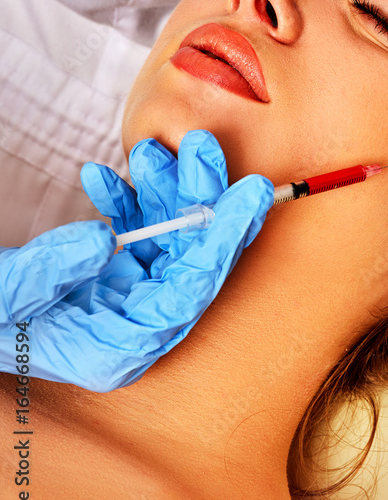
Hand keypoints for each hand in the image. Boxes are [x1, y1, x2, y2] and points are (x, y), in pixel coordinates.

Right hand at [1, 130, 272, 389]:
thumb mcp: (5, 297)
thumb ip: (50, 271)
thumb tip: (107, 237)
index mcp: (117, 351)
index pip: (190, 292)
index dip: (223, 239)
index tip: (251, 193)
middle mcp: (133, 328)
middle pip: (188, 260)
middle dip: (199, 199)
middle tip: (203, 148)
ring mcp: (124, 300)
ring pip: (167, 240)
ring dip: (162, 192)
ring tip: (150, 150)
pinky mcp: (111, 277)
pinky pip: (134, 235)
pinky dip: (125, 202)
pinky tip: (103, 177)